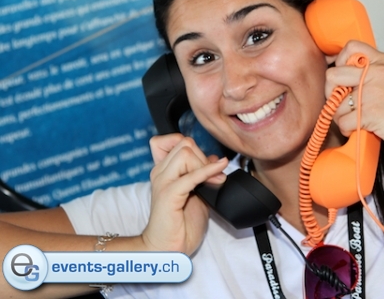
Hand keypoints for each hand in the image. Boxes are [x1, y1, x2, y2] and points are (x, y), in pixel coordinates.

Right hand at [142, 134, 227, 254]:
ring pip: (186, 153)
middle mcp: (160, 172)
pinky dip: (207, 171)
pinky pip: (191, 175)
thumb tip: (214, 158)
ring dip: (205, 165)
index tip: (204, 162)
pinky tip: (219, 172)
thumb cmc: (181, 224)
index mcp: (164, 170)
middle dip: (203, 156)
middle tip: (214, 176)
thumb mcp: (197, 194)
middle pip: (184, 144)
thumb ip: (203, 175)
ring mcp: (163, 182)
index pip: (174, 140)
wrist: (168, 248)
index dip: (193, 146)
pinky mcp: (168, 194)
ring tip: (215, 181)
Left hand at [326, 40, 383, 158]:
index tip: (344, 79)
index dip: (339, 63)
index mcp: (383, 62)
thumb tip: (339, 70)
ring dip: (341, 117)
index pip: (350, 47)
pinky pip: (342, 121)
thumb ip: (369, 72)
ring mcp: (374, 92)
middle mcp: (378, 72)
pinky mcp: (371, 113)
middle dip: (332, 94)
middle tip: (345, 104)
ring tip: (358, 120)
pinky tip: (361, 128)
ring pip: (335, 103)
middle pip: (332, 75)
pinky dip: (347, 129)